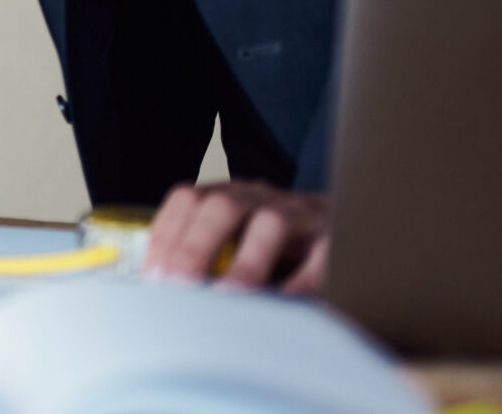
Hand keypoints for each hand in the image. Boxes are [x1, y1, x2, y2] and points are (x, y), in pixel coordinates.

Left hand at [147, 179, 329, 292]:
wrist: (348, 226)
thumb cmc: (276, 242)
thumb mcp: (237, 238)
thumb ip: (206, 258)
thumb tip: (166, 295)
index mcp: (230, 194)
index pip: (188, 199)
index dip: (166, 235)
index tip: (153, 276)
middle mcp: (262, 198)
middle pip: (223, 206)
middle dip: (195, 247)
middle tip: (179, 287)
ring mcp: (302, 215)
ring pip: (271, 224)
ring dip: (245, 264)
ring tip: (227, 298)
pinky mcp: (338, 240)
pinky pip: (321, 258)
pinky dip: (300, 284)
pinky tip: (283, 307)